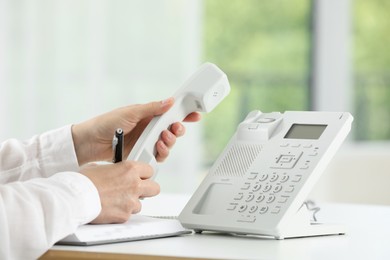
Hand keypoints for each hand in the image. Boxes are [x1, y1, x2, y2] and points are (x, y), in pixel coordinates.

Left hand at [72, 98, 200, 165]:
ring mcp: (147, 142)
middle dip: (178, 130)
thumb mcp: (131, 112)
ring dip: (170, 142)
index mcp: (148, 115)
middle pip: (172, 130)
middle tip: (175, 128)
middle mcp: (150, 128)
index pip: (170, 113)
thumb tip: (169, 101)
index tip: (196, 114)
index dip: (184, 114)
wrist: (91, 143)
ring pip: (168, 144)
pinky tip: (157, 148)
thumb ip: (151, 108)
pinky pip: (159, 155)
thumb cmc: (107, 123)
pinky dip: (162, 152)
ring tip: (162, 139)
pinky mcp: (143, 154)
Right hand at [80, 161, 158, 223]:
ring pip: (140, 204)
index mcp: (129, 169)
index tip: (140, 177)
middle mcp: (134, 184)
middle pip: (155, 188)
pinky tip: (110, 209)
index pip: (149, 170)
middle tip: (137, 191)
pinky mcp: (125, 215)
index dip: (144, 174)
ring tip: (116, 201)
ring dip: (131, 203)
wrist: (75, 198)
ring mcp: (131, 201)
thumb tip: (112, 172)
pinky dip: (121, 213)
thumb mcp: (99, 167)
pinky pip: (128, 215)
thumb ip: (113, 170)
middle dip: (147, 190)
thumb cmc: (83, 182)